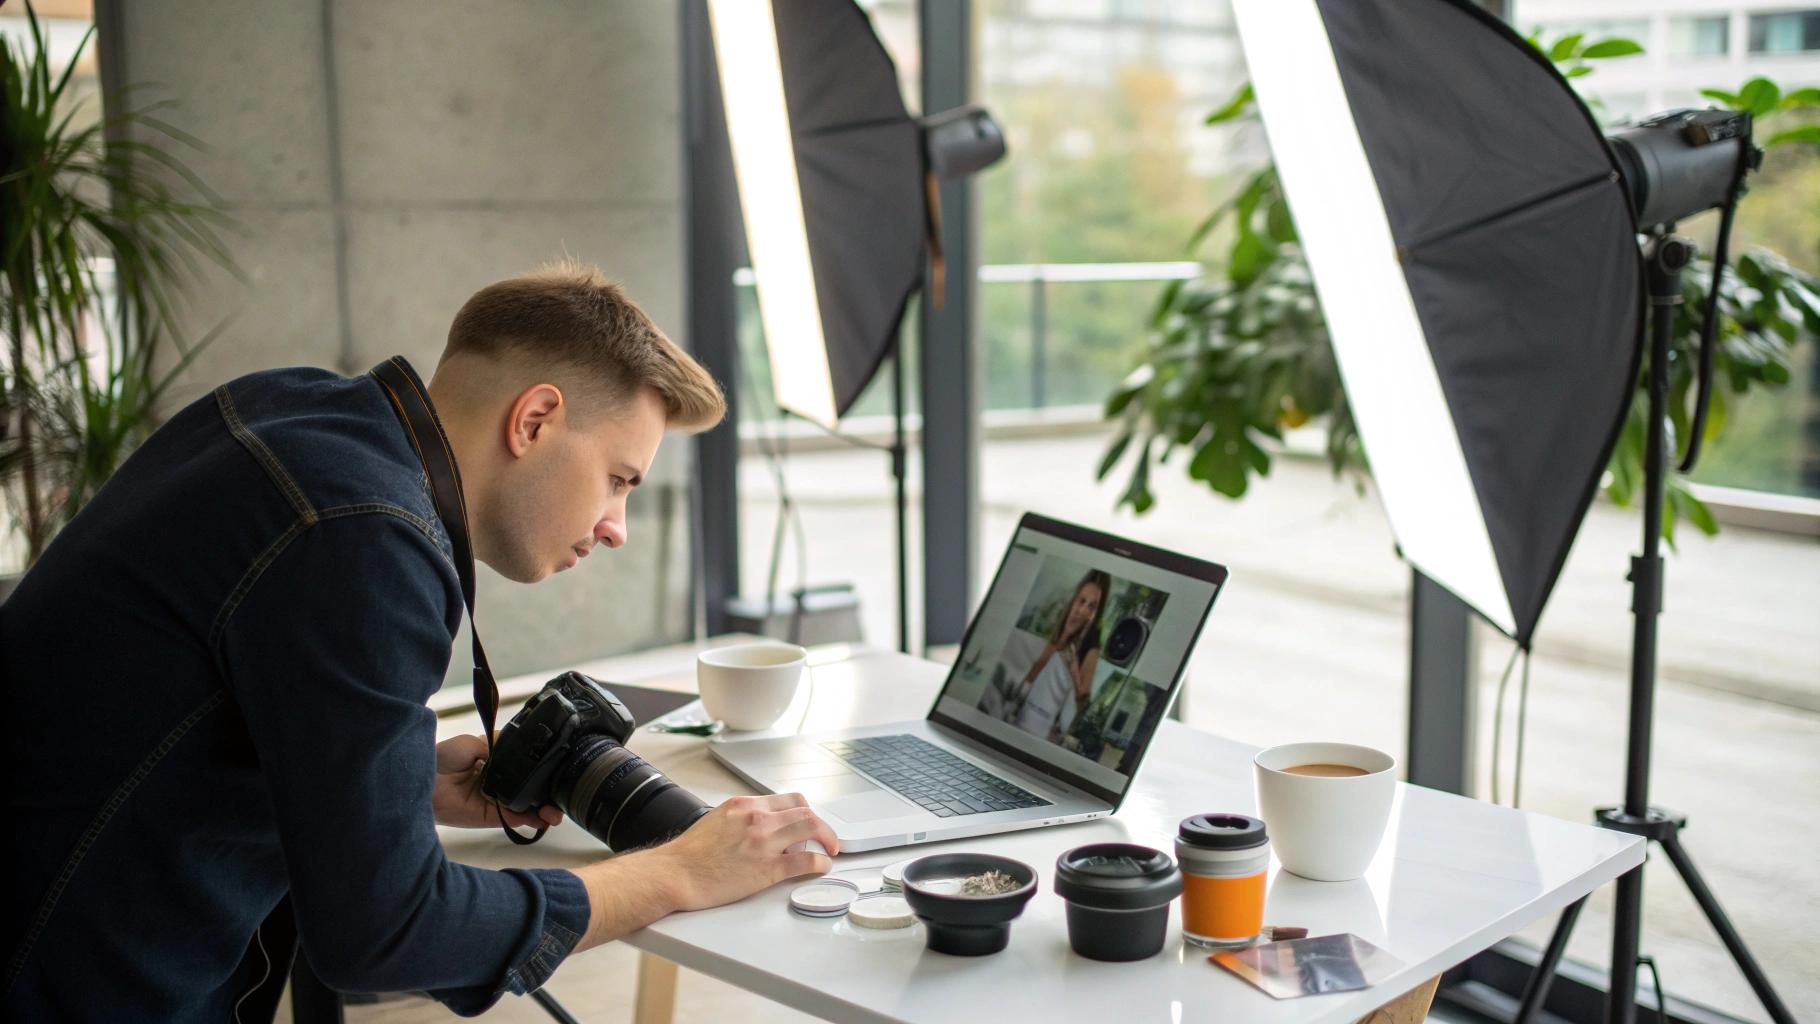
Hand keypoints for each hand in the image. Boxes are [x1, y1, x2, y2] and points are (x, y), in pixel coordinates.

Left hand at [431, 734, 563, 830]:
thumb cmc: (443, 758)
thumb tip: (522, 742)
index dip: (543, 771)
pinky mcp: (492, 818)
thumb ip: (500, 744)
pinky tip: (545, 817)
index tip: (560, 770)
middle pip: (531, 790)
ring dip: (546, 810)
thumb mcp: (474, 742)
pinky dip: (532, 820)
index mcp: (496, 765)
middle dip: (550, 794)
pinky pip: (516, 819)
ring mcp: (498, 803)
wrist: (423, 780)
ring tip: (557, 811)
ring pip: (528, 808)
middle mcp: (500, 784)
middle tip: (564, 794)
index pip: (525, 769)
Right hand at [651, 793, 840, 910]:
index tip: (809, 822)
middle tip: (827, 837)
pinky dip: (821, 862)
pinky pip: (806, 860)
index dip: (805, 812)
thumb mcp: (716, 821)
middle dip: (821, 824)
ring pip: (811, 828)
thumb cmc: (688, 855)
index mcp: (744, 805)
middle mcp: (757, 818)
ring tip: (831, 850)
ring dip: (827, 839)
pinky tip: (822, 866)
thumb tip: (757, 828)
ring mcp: (764, 842)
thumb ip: (741, 820)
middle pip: (805, 810)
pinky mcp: (767, 868)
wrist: (674, 874)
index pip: (788, 800)